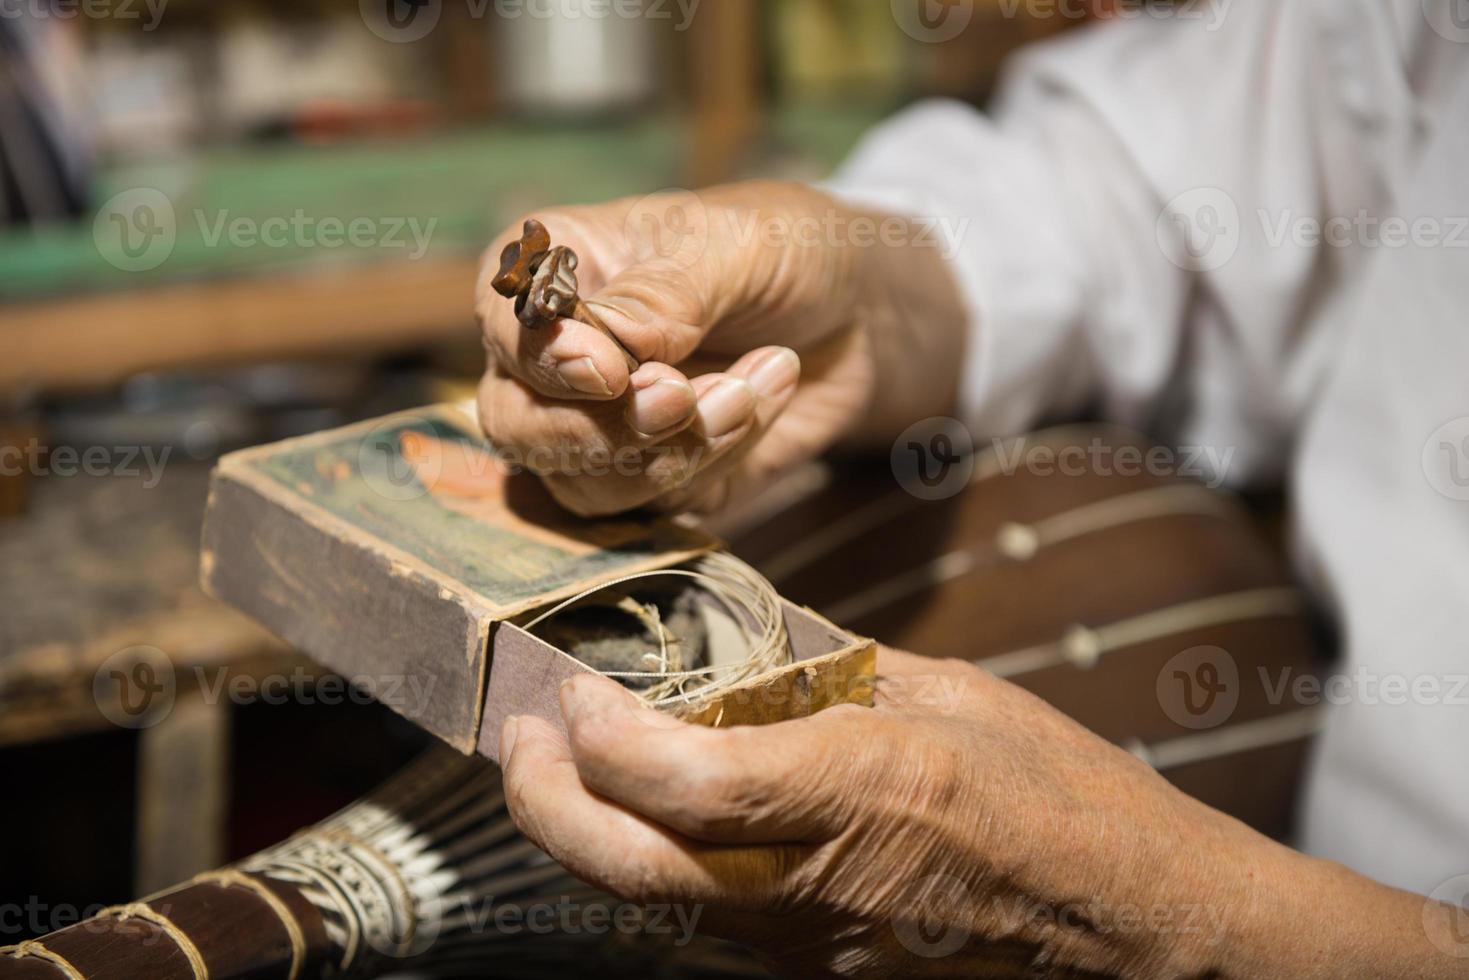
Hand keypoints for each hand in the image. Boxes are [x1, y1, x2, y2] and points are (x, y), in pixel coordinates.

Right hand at [474, 182, 964, 515]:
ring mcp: (600, 427)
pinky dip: (717, 459)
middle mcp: (556, 358)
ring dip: (674, 448)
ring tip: (750, 387)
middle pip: (517, 426)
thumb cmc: (785, 249)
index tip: (609, 371)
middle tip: (682, 400)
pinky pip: (659, 502)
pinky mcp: (654, 479)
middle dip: (602, 429)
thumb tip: (607, 344)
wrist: (860, 312)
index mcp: (552, 273)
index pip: (504, 327)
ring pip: (582, 481)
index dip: (545, 359)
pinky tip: (768, 397)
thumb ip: (665, 292)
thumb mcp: (736, 244)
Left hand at [499, 648, 1457, 977]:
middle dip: (546, 803)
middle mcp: (821, 883)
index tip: (573, 688)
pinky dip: (656, 865)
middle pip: (631, 870)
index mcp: (867, 787)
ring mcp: (814, 947)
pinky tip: (658, 814)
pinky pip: (709, 922)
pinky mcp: (818, 975)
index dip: (602, 738)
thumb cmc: (1065, 800)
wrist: (1135, 934)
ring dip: (587, 834)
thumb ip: (830, 668)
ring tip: (565, 763)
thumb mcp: (952, 697)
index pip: (686, 781)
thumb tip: (741, 634)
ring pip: (654, 905)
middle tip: (523, 737)